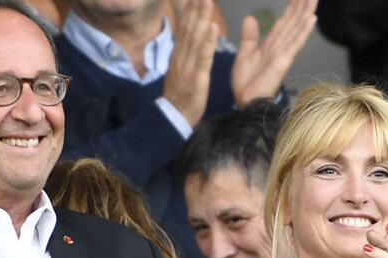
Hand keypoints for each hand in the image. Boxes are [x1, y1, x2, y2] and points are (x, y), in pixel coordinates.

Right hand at [163, 0, 217, 126]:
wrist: (174, 117)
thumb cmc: (179, 96)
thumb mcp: (178, 70)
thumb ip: (182, 53)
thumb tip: (185, 39)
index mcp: (179, 54)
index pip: (184, 27)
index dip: (189, 9)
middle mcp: (182, 56)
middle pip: (189, 28)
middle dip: (195, 7)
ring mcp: (188, 66)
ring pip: (195, 38)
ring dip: (201, 18)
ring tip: (208, 0)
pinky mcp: (197, 77)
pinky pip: (203, 57)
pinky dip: (208, 42)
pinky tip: (213, 28)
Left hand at [231, 0, 317, 107]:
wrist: (245, 102)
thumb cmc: (246, 85)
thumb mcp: (243, 55)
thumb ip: (249, 38)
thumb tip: (251, 18)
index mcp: (270, 45)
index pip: (283, 23)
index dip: (291, 8)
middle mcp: (279, 47)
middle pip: (293, 22)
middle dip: (301, 6)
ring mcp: (283, 54)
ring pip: (296, 29)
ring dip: (306, 13)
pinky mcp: (283, 62)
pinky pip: (294, 44)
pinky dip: (303, 31)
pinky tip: (311, 19)